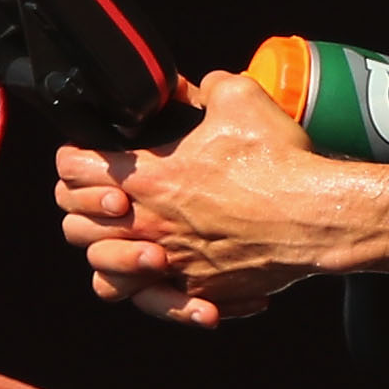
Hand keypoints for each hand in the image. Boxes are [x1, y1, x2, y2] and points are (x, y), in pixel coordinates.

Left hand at [58, 71, 365, 325]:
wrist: (317, 217)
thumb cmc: (280, 163)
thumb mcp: (242, 99)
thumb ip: (208, 87)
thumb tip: (199, 86)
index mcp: (147, 177)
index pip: (70, 167)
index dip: (75, 157)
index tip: (93, 156)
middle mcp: (148, 224)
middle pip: (74, 225)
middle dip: (86, 209)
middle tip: (115, 198)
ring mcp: (171, 262)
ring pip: (102, 274)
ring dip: (112, 257)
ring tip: (140, 242)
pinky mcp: (199, 289)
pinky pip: (154, 302)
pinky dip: (159, 295)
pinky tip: (181, 276)